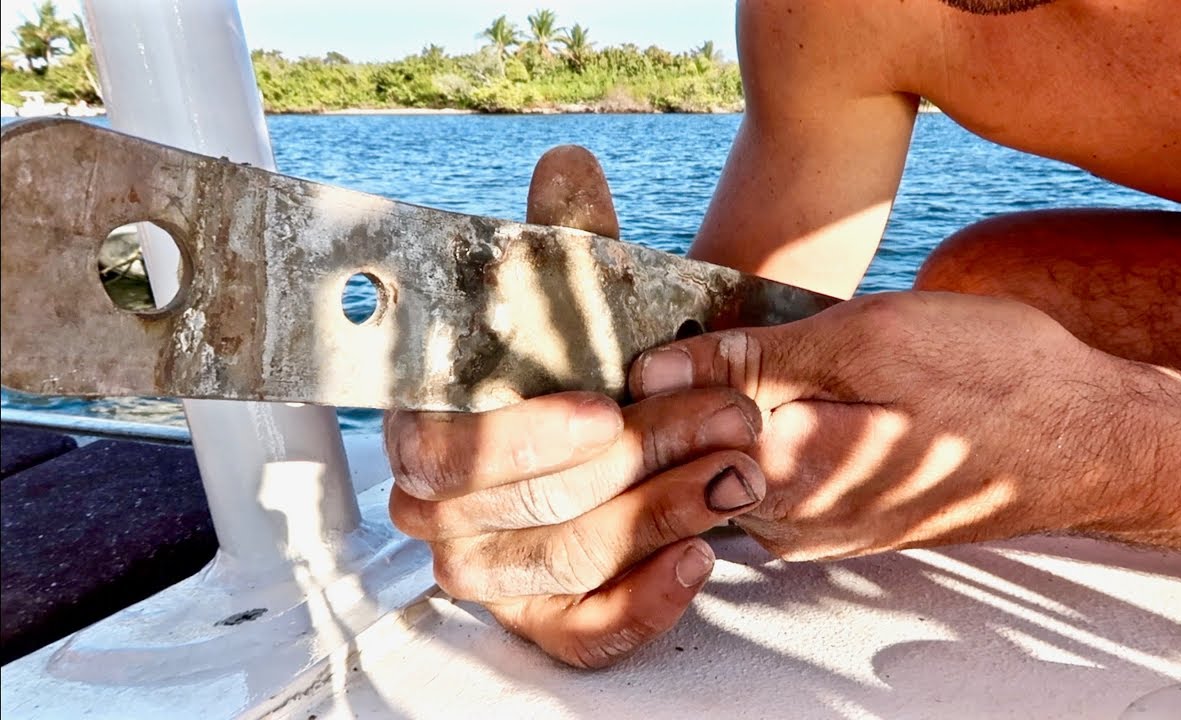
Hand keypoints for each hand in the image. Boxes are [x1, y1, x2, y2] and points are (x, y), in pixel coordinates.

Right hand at [386, 146, 766, 667]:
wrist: (623, 416)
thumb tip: (568, 167)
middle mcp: (439, 511)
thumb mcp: (577, 299)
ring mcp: (489, 571)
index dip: (519, 440)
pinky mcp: (542, 618)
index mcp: (424, 426)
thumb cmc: (589, 360)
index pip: (442, 452)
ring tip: (734, 474)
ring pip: (563, 564)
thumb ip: (566, 239)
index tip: (604, 411)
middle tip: (724, 425)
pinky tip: (699, 559)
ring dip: (659, 517)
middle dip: (635, 466)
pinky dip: (643, 604)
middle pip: (523, 509)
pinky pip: (581, 634)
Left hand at [629, 291, 1135, 559]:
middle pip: (685, 458)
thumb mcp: (870, 342)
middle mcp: (787, 523)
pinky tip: (778, 387)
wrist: (1088, 444)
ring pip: (722, 466)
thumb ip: (755, 362)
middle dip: (670, 395)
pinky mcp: (836, 523)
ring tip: (735, 351)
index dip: (643, 378)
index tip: (631, 326)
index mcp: (784, 477)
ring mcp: (812, 531)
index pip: (663, 437)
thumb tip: (656, 369)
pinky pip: (765, 475)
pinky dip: (753, 429)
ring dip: (712, 410)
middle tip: (687, 332)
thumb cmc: (993, 381)